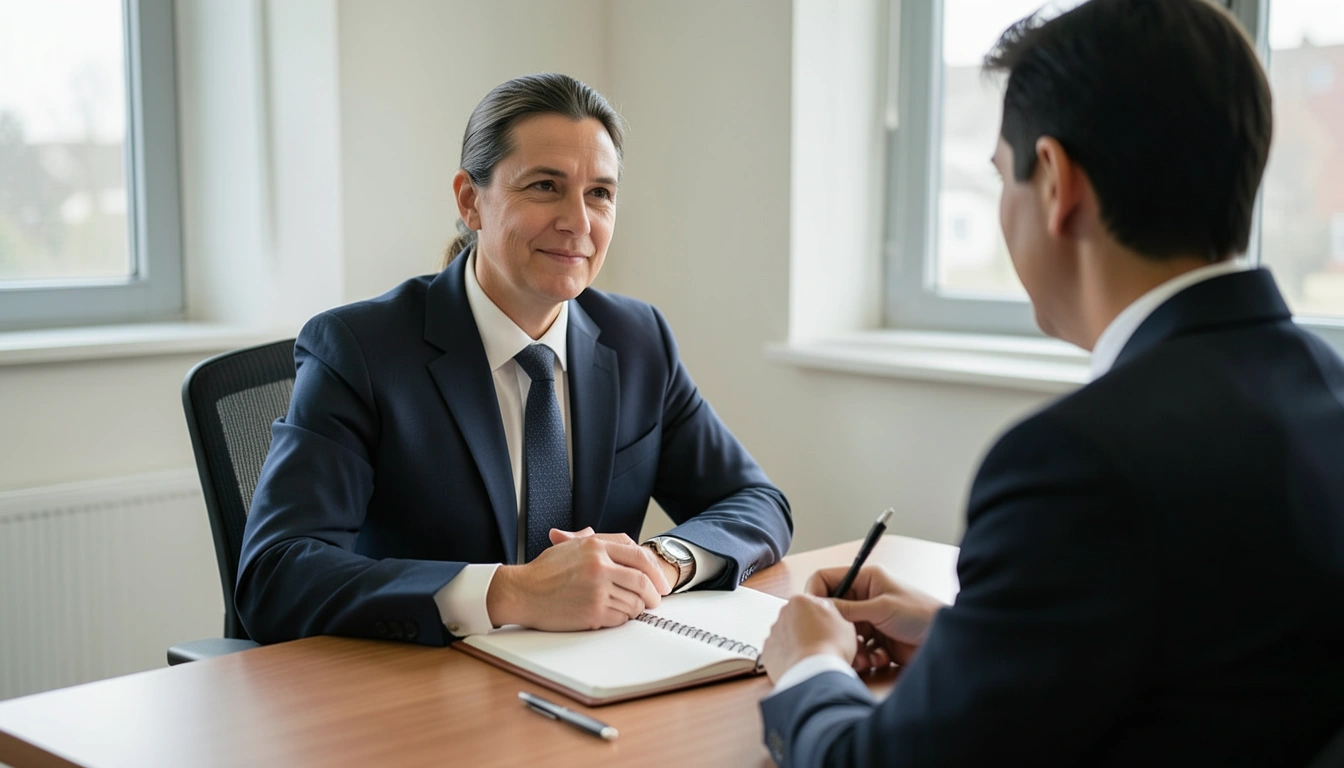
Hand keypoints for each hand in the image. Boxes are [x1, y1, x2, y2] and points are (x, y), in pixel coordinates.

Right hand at [485, 530, 671, 630]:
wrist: (521, 592)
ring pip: (634, 601)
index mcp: (595, 546)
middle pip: (642, 580)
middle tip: (655, 600)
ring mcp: (597, 589)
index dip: (655, 571)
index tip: (660, 582)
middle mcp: (599, 565)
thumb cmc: (542, 572)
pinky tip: (612, 615)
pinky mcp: (593, 611)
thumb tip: (614, 540)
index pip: (639, 555)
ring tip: (627, 608)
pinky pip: (621, 617)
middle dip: (654, 593)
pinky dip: (622, 619)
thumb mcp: (569, 546)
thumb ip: (593, 540)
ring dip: (636, 608)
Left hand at [760, 594, 855, 682]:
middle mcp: (783, 614)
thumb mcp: (845, 623)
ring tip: (814, 658)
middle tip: (824, 645)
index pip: (813, 604)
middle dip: (810, 630)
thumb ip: (834, 614)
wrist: (814, 673)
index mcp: (800, 600)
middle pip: (799, 620)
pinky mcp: (768, 652)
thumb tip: (830, 616)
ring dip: (800, 644)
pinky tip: (803, 664)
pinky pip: (780, 652)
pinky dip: (790, 658)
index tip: (830, 629)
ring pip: (789, 636)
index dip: (824, 618)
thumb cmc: (831, 647)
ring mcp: (774, 633)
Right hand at [805, 565, 944, 672]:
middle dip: (835, 628)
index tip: (812, 614)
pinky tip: (879, 659)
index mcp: (865, 579)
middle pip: (834, 611)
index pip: (827, 579)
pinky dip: (865, 656)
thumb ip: (849, 608)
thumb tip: (819, 607)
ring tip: (863, 657)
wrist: (944, 640)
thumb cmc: (920, 613)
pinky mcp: (876, 639)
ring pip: (844, 633)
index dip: (816, 594)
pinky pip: (858, 647)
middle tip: (840, 641)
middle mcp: (864, 597)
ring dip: (851, 647)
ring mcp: (870, 619)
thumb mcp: (881, 608)